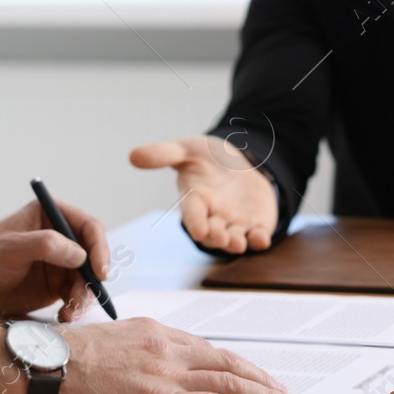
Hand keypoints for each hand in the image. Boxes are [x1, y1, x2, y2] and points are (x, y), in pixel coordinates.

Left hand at [0, 198, 110, 321]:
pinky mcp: (55, 286)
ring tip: (68, 313)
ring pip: (87, 279)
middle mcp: (59, 237)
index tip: (100, 272)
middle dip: (93, 279)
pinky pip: (76, 296)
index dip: (100, 248)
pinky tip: (64, 317)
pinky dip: (75, 307)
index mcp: (49, 215)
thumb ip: (45, 245)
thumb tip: (80, 254)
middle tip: (82, 298)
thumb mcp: (10, 248)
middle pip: (93, 256)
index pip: (88, 227)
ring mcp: (58, 263)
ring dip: (83, 297)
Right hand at [51, 317, 303, 393]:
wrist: (42, 365)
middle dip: (263, 379)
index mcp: (153, 331)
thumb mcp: (107, 345)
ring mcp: (165, 371)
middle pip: (229, 361)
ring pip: (230, 380)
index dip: (239, 366)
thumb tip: (146, 370)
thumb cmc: (62, 361)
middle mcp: (166, 346)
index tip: (258, 378)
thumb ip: (136, 353)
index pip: (208, 349)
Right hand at [129, 136, 276, 253]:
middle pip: (212, 232)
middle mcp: (214, 215)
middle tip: (219, 237)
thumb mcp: (187, 149)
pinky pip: (258, 236)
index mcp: (195, 198)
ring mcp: (235, 222)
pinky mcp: (256, 224)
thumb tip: (132, 155)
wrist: (239, 162)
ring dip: (235, 243)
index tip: (198, 229)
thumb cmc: (207, 158)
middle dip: (215, 237)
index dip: (194, 221)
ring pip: (234, 238)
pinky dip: (259, 240)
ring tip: (237, 244)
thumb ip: (163, 154)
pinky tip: (261, 239)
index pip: (192, 212)